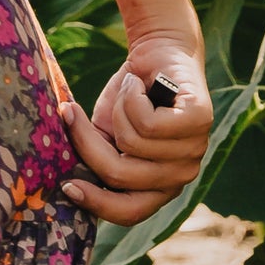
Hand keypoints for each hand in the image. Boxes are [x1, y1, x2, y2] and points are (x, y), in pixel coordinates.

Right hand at [61, 31, 212, 226]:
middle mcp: (180, 175)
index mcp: (158, 187)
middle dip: (89, 143)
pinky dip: (132, 96)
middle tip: (71, 113)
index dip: (96, 202)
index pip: (129, 213)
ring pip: (133, 143)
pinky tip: (139, 84)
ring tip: (126, 93)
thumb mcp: (106, 136)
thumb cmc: (128, 98)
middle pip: (121, 175)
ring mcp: (194, 149)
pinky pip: (150, 122)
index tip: (66, 185)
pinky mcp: (199, 120)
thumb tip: (66, 188)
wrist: (157, 51)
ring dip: (118, 110)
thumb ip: (95, 162)